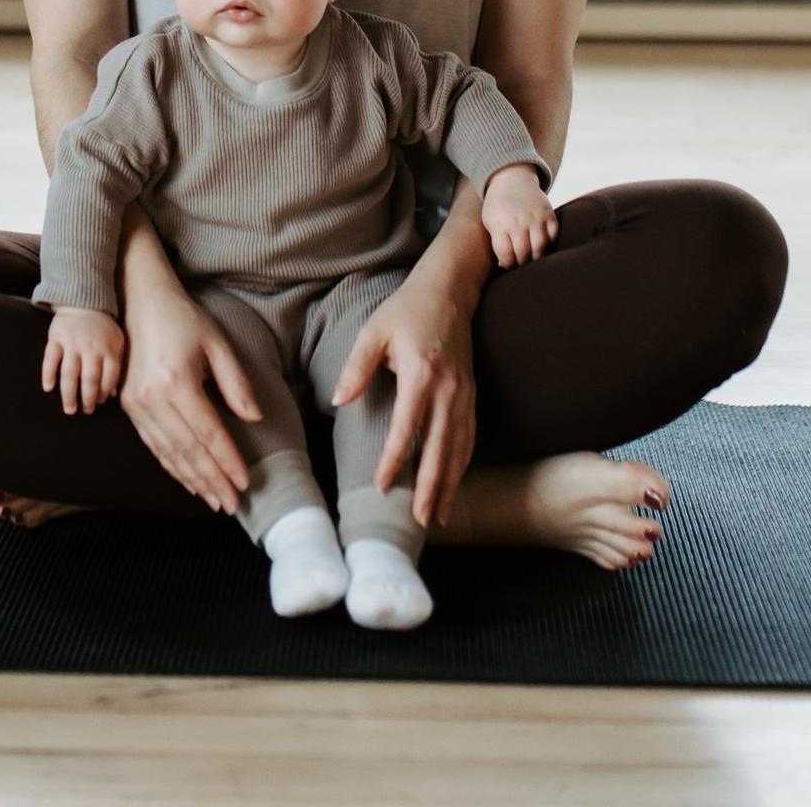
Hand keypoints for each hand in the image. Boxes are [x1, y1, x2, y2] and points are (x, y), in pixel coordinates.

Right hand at [41, 306, 125, 415]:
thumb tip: (112, 394)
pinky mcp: (56, 338)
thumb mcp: (116, 342)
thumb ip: (116, 364)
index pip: (109, 376)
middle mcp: (91, 346)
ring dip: (68, 393)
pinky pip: (50, 358)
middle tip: (85, 411)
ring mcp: (72, 342)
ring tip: (69, 409)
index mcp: (108, 348)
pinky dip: (48, 374)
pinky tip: (48, 388)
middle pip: (89, 378)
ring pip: (69, 372)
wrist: (83, 302)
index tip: (99, 403)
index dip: (104, 392)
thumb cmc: (102, 328)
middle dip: (87, 399)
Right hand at [117, 275, 265, 515]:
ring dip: (192, 480)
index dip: (227, 460)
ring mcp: (136, 405)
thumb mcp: (217, 343)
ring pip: (168, 454)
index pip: (208, 432)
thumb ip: (235, 383)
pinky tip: (188, 480)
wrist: (139, 300)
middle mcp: (152, 398)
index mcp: (176, 381)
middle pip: (187, 450)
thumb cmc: (183, 319)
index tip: (244, 482)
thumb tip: (254, 418)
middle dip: (212, 480)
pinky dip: (172, 467)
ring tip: (213, 499)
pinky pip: (153, 446)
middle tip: (232, 504)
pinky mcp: (129, 407)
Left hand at [328, 262, 476, 529]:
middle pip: (440, 448)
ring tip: (438, 515)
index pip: (407, 427)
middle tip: (420, 521)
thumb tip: (338, 400)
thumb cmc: (407, 309)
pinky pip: (469, 437)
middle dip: (431, 488)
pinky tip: (454, 484)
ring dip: (450, 484)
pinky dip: (463, 464)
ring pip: (460, 448)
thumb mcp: (375, 330)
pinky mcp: (471, 394)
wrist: (450, 290)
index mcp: (421, 373)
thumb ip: (356, 366)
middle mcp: (448, 389)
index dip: (395, 460)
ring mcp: (464, 393)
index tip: (382, 486)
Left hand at [480, 162, 558, 268]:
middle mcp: (518, 221)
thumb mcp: (489, 222)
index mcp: (500, 224)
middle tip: (521, 264)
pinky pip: (553, 236)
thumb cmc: (498, 206)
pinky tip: (541, 244)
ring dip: (536, 257)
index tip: (508, 265)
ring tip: (531, 258)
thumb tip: (506, 266)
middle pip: (523, 253)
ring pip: (540, 247)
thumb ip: (497, 243)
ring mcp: (535, 217)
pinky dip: (549, 244)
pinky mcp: (549, 214)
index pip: (505, 254)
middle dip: (521, 263)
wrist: (512, 180)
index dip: (507, 265)